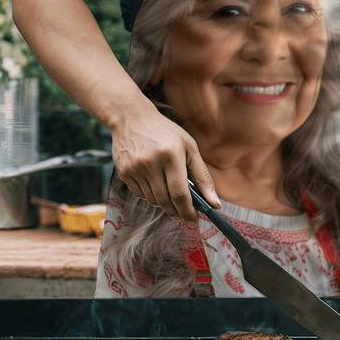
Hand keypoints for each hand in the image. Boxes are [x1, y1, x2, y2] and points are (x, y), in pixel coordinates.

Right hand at [111, 105, 220, 221]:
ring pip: (153, 200)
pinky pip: (141, 195)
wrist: (132, 119)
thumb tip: (215, 204)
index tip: (194, 220)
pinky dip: (150, 195)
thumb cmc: (166, 133)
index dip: (188, 211)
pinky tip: (154, 181)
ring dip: (164, 202)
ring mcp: (135, 168)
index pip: (180, 193)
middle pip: (165, 201)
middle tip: (184, 212)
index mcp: (171, 154)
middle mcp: (151, 162)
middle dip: (177, 211)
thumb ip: (202, 176)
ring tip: (168, 189)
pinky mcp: (123, 173)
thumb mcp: (189, 147)